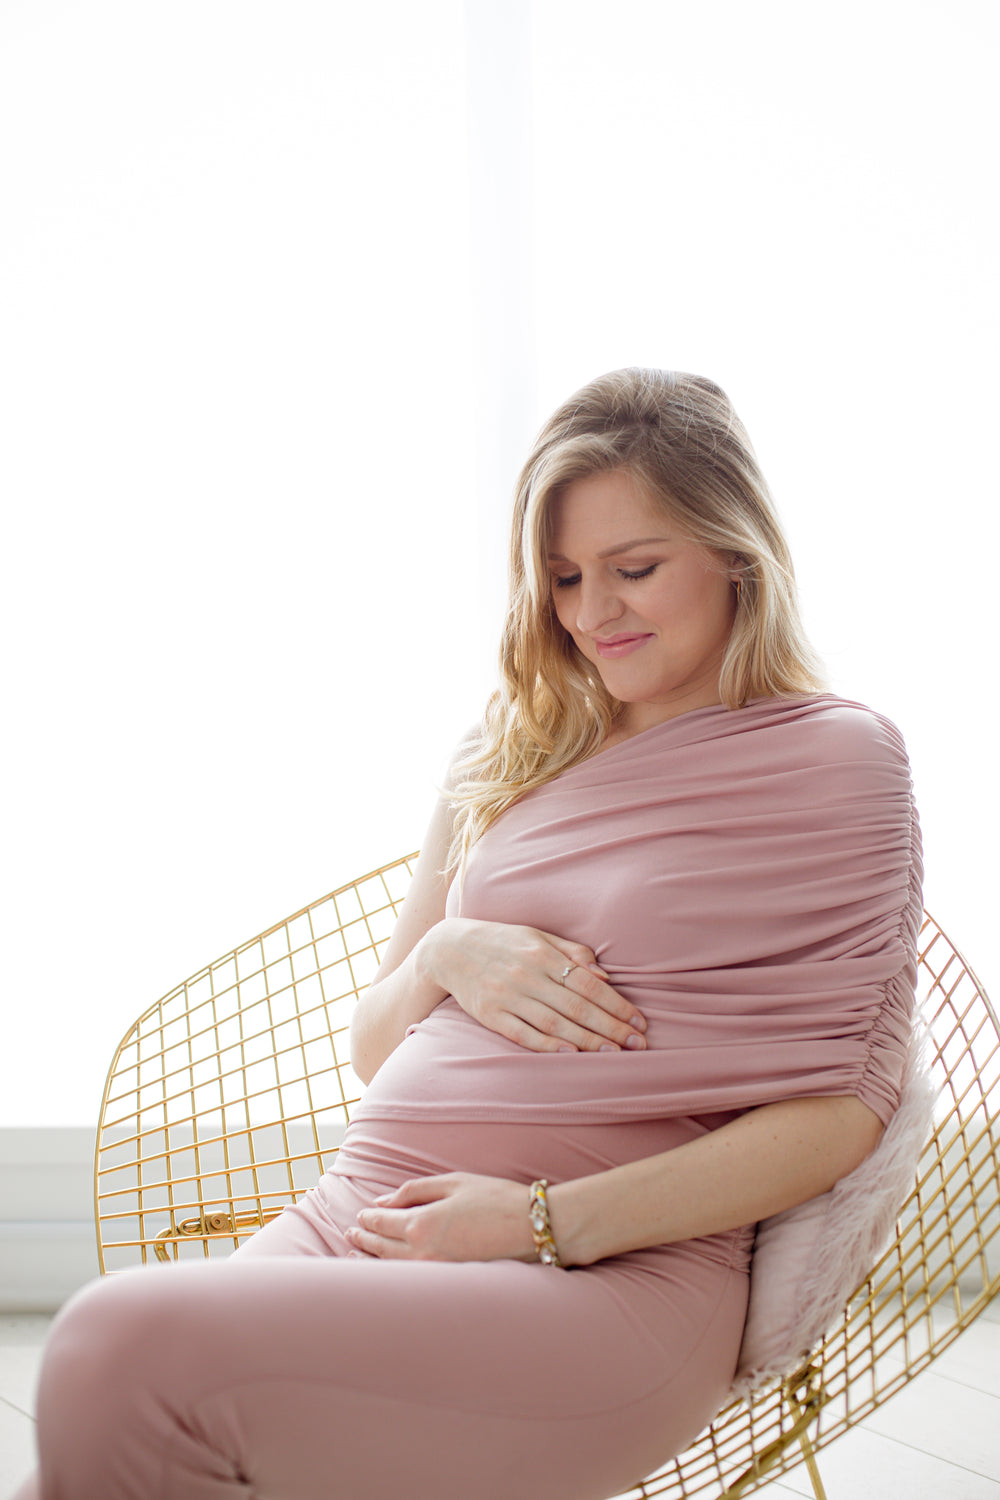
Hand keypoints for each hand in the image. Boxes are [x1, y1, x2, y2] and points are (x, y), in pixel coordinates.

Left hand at [344, 1173, 538, 1262]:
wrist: (533, 1228)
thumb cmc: (495, 1198)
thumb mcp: (452, 1183)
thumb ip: (413, 1192)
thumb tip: (381, 1202)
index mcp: (422, 1225)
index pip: (382, 1224)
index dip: (367, 1221)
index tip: (359, 1218)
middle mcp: (423, 1255)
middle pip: (382, 1249)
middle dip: (363, 1241)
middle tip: (349, 1236)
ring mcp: (436, 1274)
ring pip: (393, 1270)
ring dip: (371, 1263)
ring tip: (356, 1258)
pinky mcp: (449, 1284)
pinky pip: (411, 1280)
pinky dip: (393, 1275)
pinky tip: (387, 1272)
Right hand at [418, 918, 646, 1052]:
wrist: (448, 948)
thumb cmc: (502, 941)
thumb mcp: (537, 936)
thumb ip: (572, 952)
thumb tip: (605, 975)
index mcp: (542, 954)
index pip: (589, 984)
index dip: (617, 1004)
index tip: (639, 1022)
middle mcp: (527, 975)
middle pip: (577, 1007)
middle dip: (612, 1028)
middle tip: (638, 1045)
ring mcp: (507, 997)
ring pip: (554, 1024)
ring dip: (587, 1040)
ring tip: (614, 1054)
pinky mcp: (490, 1015)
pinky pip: (523, 1034)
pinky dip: (547, 1045)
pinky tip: (570, 1053)